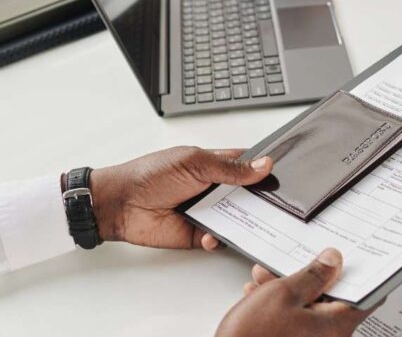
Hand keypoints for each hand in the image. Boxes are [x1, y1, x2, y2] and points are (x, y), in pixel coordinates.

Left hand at [87, 146, 271, 249]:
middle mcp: (214, 188)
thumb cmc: (149, 175)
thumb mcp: (194, 163)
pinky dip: (218, 238)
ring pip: (237, 218)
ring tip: (248, 222)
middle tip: (272, 204)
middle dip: (259, 199)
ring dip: (243, 221)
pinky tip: (211, 235)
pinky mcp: (198, 233)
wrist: (120, 205)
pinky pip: (218, 238)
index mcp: (215, 164)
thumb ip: (230, 167)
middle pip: (248, 194)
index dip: (264, 169)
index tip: (281, 175)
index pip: (248, 165)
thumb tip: (263, 164)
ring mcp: (207, 211)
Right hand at [216, 248, 371, 336]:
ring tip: (265, 276)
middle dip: (313, 276)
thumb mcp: (282, 293)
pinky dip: (283, 307)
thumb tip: (333, 260)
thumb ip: (312, 274)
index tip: (355, 256)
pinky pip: (298, 321)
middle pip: (334, 299)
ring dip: (291, 289)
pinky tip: (260, 295)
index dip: (362, 272)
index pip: (367, 296)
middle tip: (299, 259)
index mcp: (336, 325)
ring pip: (311, 308)